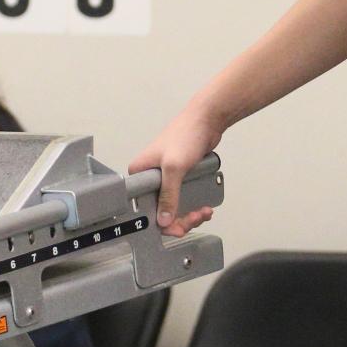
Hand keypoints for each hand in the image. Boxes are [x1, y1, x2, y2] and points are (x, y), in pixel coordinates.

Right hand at [129, 103, 223, 234]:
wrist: (206, 120)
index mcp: (140, 173)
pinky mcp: (179, 178)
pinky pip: (184, 199)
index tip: (178, 226)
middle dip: (180, 219)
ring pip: (173, 208)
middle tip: (196, 218)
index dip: (162, 221)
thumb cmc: (186, 134)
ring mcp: (166, 179)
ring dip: (189, 215)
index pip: (144, 207)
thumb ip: (168, 195)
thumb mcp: (174, 168)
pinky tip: (204, 206)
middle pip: (160, 211)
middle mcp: (150, 177)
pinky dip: (194, 207)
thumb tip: (163, 219)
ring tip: (203, 212)